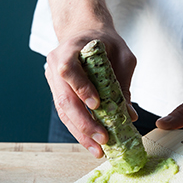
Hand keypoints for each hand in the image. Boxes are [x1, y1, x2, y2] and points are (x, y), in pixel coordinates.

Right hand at [45, 28, 136, 157]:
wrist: (84, 33)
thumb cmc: (105, 42)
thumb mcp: (122, 55)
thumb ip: (123, 81)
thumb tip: (129, 115)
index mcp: (70, 49)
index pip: (69, 69)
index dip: (81, 88)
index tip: (96, 105)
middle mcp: (56, 65)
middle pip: (64, 98)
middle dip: (84, 122)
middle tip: (102, 139)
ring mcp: (53, 81)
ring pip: (63, 112)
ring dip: (81, 133)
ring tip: (98, 150)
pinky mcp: (58, 93)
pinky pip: (66, 115)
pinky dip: (79, 131)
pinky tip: (91, 144)